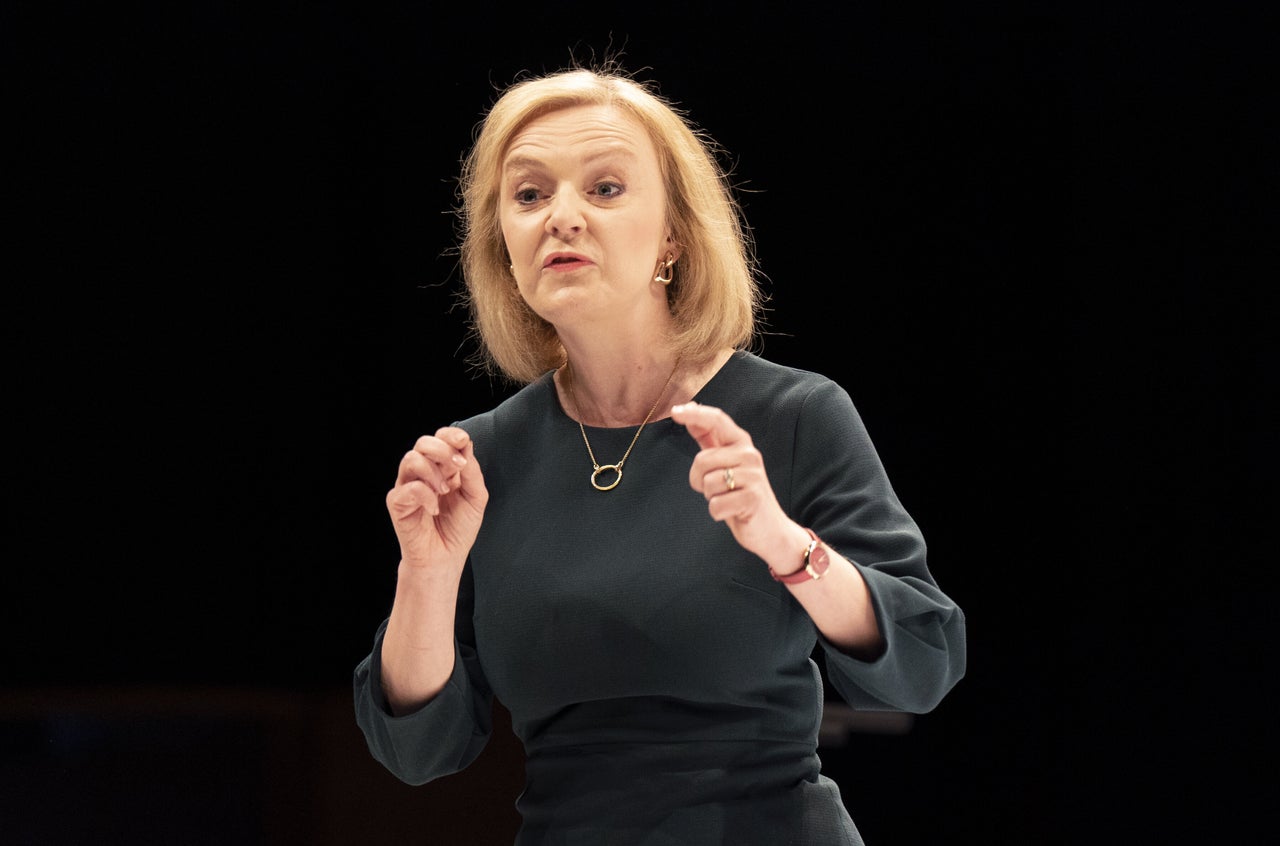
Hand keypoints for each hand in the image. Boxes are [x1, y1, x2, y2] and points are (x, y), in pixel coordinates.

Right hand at [385, 427, 487, 568]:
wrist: (444, 558)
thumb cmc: (458, 529)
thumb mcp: (475, 497)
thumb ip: (472, 472)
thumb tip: (466, 446)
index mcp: (442, 468)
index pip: (441, 439)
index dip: (451, 435)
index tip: (463, 442)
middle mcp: (423, 473)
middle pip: (423, 443)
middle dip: (443, 450)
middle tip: (458, 467)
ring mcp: (407, 486)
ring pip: (411, 459)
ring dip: (433, 472)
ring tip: (444, 492)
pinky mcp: (397, 502)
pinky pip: (408, 488)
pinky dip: (425, 496)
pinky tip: (434, 510)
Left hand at [671, 402, 796, 561]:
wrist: (769, 529)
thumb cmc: (741, 495)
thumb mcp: (725, 464)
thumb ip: (709, 439)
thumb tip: (689, 410)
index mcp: (741, 444)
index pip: (717, 420)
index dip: (695, 414)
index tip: (675, 412)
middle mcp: (749, 455)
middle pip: (702, 460)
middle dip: (699, 480)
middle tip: (718, 490)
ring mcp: (753, 476)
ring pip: (708, 483)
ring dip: (711, 497)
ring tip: (728, 499)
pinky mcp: (752, 498)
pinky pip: (715, 505)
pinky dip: (718, 512)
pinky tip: (733, 512)